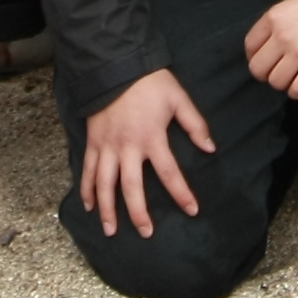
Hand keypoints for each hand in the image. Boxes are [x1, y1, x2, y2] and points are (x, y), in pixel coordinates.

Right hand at [79, 68, 215, 238]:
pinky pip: (88, 170)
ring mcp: (107, 146)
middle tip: (146, 233)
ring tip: (110, 230)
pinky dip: (87, 189)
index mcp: (152, 138)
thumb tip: (210, 148)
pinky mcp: (93, 141)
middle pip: (132, 188)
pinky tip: (88, 206)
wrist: (115, 64)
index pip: (170, 173)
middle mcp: (128, 147)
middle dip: (139, 213)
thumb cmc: (150, 82)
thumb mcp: (179, 98)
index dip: (182, 193)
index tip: (192, 210)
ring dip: (107, 209)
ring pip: (105, 185)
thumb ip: (195, 124)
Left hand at [243, 0, 297, 99]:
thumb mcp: (293, 1)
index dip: (254, 57)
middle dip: (264, 74)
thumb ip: (277, 20)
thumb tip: (267, 40)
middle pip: (258, 68)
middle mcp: (282, 35)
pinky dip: (297, 91)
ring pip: (276, 81)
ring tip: (292, 78)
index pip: (250, 45)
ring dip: (282, 83)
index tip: (263, 60)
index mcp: (274, 16)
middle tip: (276, 72)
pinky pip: (297, 89)